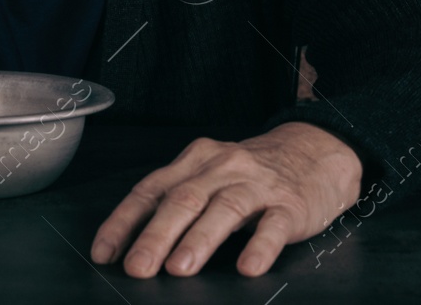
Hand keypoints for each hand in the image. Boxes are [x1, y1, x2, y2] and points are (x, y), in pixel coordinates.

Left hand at [90, 122, 363, 278]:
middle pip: (183, 199)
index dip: (125, 221)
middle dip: (156, 235)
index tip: (105, 252)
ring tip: (180, 268)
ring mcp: (257, 185)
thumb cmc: (251, 173)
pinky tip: (247, 266)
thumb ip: (176, 200)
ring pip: (224, 209)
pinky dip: (259, 246)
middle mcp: (222, 168)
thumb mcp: (209, 175)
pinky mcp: (290, 205)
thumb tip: (133, 244)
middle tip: (137, 267)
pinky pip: (274, 226)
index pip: (151, 190)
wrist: (315, 152)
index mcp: (195, 162)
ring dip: (199, 239)